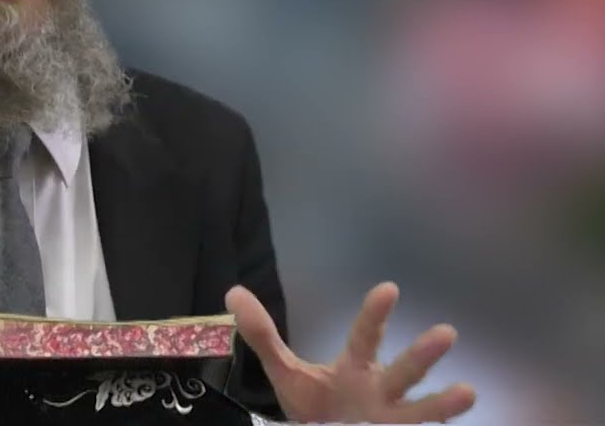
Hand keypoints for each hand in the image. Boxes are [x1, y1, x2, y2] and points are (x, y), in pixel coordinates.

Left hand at [226, 282, 476, 423]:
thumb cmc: (314, 407)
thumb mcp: (287, 372)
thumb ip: (263, 335)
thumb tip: (233, 293)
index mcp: (356, 368)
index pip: (365, 336)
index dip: (375, 314)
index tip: (388, 289)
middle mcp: (382, 393)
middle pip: (402, 372)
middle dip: (421, 355)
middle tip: (446, 332)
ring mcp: (392, 421)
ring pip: (418, 412)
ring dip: (441, 405)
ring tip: (468, 392)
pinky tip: (451, 421)